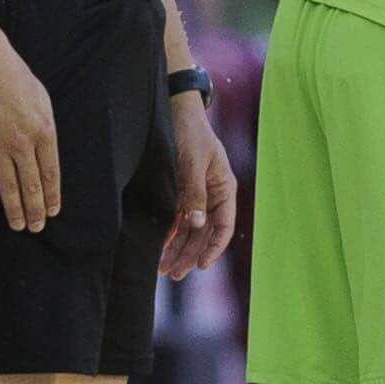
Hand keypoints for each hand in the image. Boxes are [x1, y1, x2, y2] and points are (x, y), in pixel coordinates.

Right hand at [0, 33, 59, 230]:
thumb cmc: (18, 79)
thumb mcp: (44, 102)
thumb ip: (46, 129)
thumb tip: (47, 152)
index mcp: (45, 132)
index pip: (51, 174)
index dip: (52, 196)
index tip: (53, 212)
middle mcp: (23, 143)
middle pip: (31, 185)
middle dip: (35, 210)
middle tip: (36, 228)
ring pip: (8, 185)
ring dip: (13, 208)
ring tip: (17, 225)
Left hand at [159, 93, 237, 278]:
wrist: (174, 109)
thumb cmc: (189, 132)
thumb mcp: (192, 162)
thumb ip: (194, 192)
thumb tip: (197, 224)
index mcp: (224, 188)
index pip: (224, 225)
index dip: (214, 248)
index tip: (200, 265)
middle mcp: (212, 195)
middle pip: (204, 233)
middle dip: (190, 255)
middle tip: (174, 274)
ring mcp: (196, 194)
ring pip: (190, 229)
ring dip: (178, 249)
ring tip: (164, 269)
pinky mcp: (180, 191)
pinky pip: (177, 219)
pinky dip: (169, 234)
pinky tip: (160, 248)